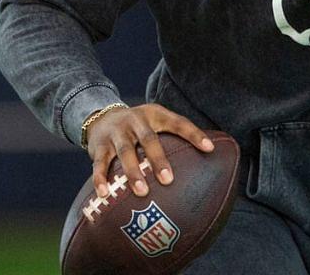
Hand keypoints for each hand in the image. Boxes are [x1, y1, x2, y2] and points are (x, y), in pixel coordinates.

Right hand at [85, 102, 214, 198]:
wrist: (101, 117)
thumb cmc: (139, 127)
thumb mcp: (156, 123)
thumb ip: (176, 138)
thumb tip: (209, 158)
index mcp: (155, 115)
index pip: (178, 122)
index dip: (194, 134)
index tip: (209, 149)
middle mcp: (136, 121)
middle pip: (148, 139)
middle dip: (158, 159)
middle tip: (168, 180)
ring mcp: (117, 133)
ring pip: (124, 152)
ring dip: (133, 172)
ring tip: (142, 192)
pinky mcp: (99, 145)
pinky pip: (99, 163)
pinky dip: (101, 178)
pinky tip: (105, 194)